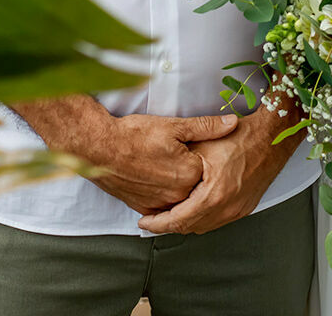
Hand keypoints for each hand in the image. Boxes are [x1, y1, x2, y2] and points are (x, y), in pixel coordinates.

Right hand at [83, 112, 236, 215]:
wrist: (99, 148)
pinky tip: (161, 182)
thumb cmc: (134, 135)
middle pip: (197, 187)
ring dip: (182, 188)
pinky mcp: (143, 208)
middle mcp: (177, 194)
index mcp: (190, 173)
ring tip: (173, 169)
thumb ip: (207, 127)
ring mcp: (159, 204)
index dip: (210, 158)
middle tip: (186, 159)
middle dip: (197, 176)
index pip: (212, 170)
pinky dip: (165, 198)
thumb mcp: (174, 126)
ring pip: (180, 199)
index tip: (207, 150)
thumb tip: (232, 123)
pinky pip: (162, 207)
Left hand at [137, 110, 292, 233]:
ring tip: (170, 214)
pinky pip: (218, 220)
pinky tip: (194, 208)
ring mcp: (238, 210)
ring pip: (204, 226)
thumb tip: (158, 177)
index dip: (157, 223)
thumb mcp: (203, 147)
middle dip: (169, 225)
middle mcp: (228, 208)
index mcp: (214, 195)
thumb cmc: (241, 137)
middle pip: (190, 228)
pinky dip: (202, 218)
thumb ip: (180, 166)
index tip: (144, 223)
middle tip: (153, 220)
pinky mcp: (245, 207)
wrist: (272, 137)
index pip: (178, 220)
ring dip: (186, 223)